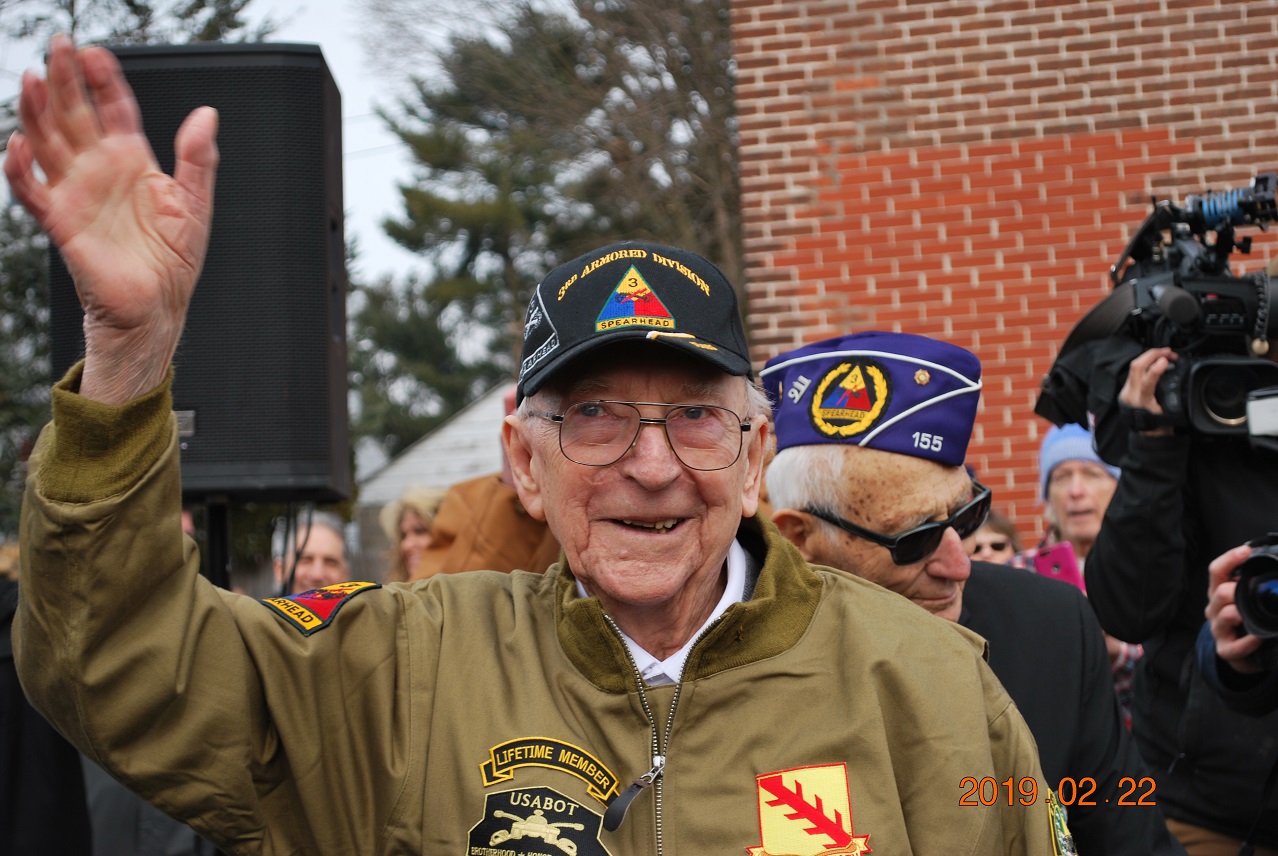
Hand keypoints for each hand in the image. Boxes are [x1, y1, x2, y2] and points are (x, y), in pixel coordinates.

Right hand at [4, 35, 218, 403]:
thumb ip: (198, 159)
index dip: (103, 81)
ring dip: (37, 112)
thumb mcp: (195, 203)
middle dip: (65, 80)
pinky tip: (17, 146)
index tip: (96, 53)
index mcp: (132, 160)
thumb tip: (206, 114)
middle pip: (74, 115)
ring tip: (33, 80)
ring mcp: (77, 193)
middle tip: (59, 46)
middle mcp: (99, 170)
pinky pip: (33, 192)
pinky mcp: (62, 222)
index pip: (113, 109)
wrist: (157, 306)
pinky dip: (20, 170)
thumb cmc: (174, 260)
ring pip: (47, 142)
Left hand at [1117, 347, 1177, 436]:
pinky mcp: (1126, 389)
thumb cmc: (1160, 426)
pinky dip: (1146, 363)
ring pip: (1134, 367)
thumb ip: (1172, 396)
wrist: (1146, 436)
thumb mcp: (1169, 413)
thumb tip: (1180, 378)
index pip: (1146, 382)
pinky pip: (1134, 371)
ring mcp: (1126, 391)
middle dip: (1152, 355)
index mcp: (1142, 402)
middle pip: (1136, 368)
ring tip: (1164, 354)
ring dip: (1149, 357)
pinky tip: (1155, 360)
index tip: (1166, 360)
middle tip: (1168, 352)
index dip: (1155, 369)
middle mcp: (1130, 395)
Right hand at [1205, 543, 1265, 673]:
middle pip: (1220, 592)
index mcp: (1219, 592)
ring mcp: (1219, 629)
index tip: (1246, 550)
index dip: (1229, 559)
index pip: (1217, 571)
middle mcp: (1215, 609)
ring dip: (1238, 613)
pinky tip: (1258, 638)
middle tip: (1253, 589)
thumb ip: (1255, 583)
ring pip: (1225, 616)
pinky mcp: (1225, 650)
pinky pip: (1235, 646)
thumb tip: (1277, 567)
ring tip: (1249, 614)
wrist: (1241, 652)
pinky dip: (1247, 642)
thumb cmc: (1245, 619)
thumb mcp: (1246, 598)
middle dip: (1235, 590)